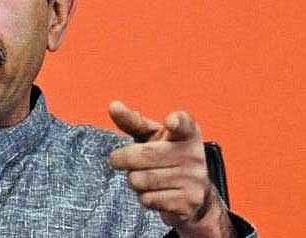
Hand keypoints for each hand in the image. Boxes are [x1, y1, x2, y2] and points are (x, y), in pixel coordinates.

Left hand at [108, 101, 233, 236]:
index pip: (183, 123)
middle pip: (141, 155)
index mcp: (187, 132)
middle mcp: (194, 153)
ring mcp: (194, 178)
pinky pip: (148, 199)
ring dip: (133, 180)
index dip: (176, 121)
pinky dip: (144, 197)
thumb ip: (133, 121)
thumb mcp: (152, 136)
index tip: (171, 121)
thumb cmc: (166, 155)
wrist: (194, 194)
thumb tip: (113, 105)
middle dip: (121, 159)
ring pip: (140, 180)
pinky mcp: (189, 201)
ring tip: (143, 176)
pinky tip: (156, 192)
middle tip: (117, 159)